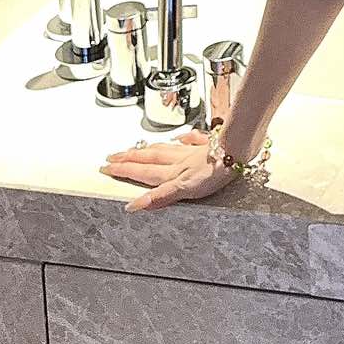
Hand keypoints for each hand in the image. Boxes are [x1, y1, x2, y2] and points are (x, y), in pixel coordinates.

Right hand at [98, 126, 237, 211]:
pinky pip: (192, 141)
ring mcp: (193, 152)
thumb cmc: (214, 172)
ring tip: (136, 148)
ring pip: (166, 149)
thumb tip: (133, 206)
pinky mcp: (209, 146)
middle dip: (129, 158)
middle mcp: (179, 161)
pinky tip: (180, 138)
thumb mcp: (183, 191)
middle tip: (112, 156)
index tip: (106, 167)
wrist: (236, 151)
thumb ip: (159, 197)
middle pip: (149, 157)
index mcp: (172, 173)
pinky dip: (183, 139)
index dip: (123, 170)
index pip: (142, 172)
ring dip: (149, 149)